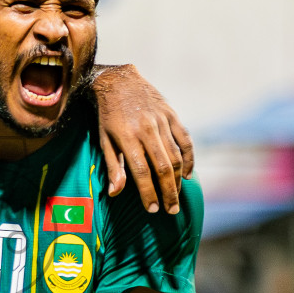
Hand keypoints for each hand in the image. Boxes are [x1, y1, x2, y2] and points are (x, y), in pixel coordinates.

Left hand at [92, 63, 194, 214]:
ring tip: (176, 198)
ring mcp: (162, 121)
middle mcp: (146, 129)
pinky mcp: (172, 115)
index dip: (148, 192)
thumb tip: (115, 193)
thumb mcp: (104, 140)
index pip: (142, 171)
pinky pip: (185, 140)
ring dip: (178, 180)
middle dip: (168, 192)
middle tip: (170, 210)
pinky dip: (189, 159)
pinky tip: (187, 175)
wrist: (119, 81)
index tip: (152, 209)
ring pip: (176, 156)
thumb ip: (112, 166)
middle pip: (163, 167)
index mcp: (127, 137)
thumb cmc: (108, 115)